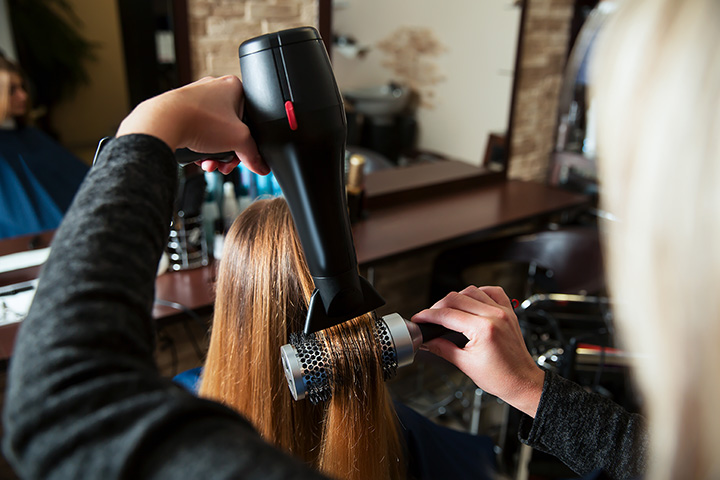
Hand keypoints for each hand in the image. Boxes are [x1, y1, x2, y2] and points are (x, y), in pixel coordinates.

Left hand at [116, 76, 268, 174]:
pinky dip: (199, 147)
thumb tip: (262, 166)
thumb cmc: (201, 120)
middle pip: (231, 128)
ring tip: (210, 164)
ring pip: (213, 132)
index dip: (248, 140)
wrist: (164, 121)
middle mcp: (214, 88)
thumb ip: (254, 154)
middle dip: (229, 151)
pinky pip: (197, 131)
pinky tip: (197, 158)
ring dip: (214, 153)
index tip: (243, 155)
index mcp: (233, 86)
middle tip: (226, 164)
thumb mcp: (239, 140)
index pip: (250, 117)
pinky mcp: (181, 109)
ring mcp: (196, 98)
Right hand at [412, 286, 544, 416]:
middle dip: (438, 306)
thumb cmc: (501, 378)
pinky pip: (492, 291)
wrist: (522, 382)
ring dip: (456, 298)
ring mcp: (503, 311)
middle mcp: (495, 315)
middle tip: (429, 317)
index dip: (428, 316)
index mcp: (484, 329)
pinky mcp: (509, 311)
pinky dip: (478, 293)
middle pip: (456, 298)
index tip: (419, 318)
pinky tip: (471, 302)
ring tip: (448, 311)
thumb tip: (427, 341)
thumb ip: (442, 348)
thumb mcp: (465, 364)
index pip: (447, 314)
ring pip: (472, 290)